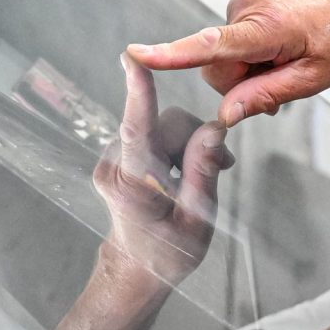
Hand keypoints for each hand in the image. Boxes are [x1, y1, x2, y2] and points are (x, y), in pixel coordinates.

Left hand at [94, 57, 229, 280]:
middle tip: (219, 167)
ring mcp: (110, 162)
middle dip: (195, 139)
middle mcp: (113, 168)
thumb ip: (203, 170)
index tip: (133, 59)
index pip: (136, 130)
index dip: (138, 92)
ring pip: (162, 127)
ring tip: (199, 178)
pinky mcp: (115, 158)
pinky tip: (182, 174)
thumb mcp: (197, 219)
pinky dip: (174, 149)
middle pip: (164, 123)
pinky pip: (153, 135)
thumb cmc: (167, 254)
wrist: (136, 271)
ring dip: (186, 145)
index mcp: (133, 185)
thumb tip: (215, 129)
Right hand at [128, 0, 329, 127]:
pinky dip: (250, 58)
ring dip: (249, 71)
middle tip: (281, 76)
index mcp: (269, 26)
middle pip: (217, 67)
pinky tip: (276, 55)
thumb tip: (226, 114)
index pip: (213, 45)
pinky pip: (231, 47)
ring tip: (284, 62)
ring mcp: (244, 4)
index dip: (174, 54)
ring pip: (223, 59)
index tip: (138, 55)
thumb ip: (265, 95)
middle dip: (242, 83)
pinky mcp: (242, 7)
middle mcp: (249, 8)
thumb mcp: (315, 78)